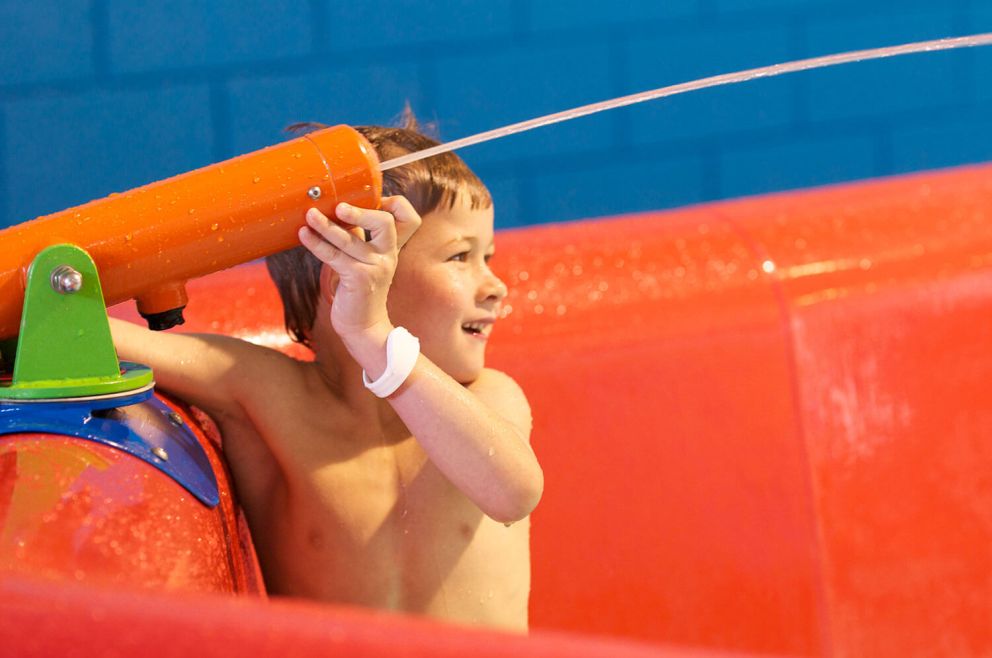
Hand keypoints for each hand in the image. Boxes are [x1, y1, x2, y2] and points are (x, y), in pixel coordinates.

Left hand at [298, 196, 421, 346]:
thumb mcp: (365, 260)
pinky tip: (303, 234)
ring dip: (326, 225)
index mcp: (391, 248)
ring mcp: (375, 267)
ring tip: (309, 215)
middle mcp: (387, 255)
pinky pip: (333, 256)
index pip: (408, 219)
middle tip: (339, 206)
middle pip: (385, 223)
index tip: (375, 198)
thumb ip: (359, 238)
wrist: (362, 326)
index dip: (396, 204)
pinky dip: (316, 244)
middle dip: (362, 212)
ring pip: (349, 239)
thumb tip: (337, 211)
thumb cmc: (358, 290)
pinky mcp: (358, 278)